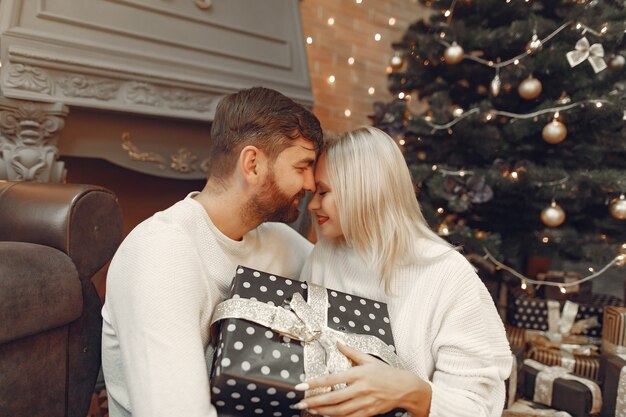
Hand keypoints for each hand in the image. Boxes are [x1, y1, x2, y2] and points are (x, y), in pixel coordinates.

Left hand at [292, 341, 430, 416]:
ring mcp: (364, 402)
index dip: (316, 383)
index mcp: (358, 374)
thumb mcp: (369, 360)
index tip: (302, 385)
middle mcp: (360, 389)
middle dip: (315, 401)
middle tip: (301, 402)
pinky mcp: (368, 412)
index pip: (332, 378)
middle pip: (333, 398)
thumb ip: (352, 352)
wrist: (405, 388)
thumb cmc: (387, 373)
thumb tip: (338, 342)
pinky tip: (327, 416)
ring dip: (323, 411)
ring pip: (340, 410)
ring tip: (311, 409)